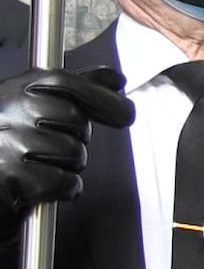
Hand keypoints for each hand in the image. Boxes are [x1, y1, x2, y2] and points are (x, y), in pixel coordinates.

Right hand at [0, 67, 131, 239]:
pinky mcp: (9, 177)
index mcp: (15, 89)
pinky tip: (48, 185)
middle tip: (59, 146)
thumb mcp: (38, 106)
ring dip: (70, 165)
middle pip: (75, 119)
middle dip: (79, 138)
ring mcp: (5, 143)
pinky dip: (65, 188)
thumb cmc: (14, 144)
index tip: (126, 113)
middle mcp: (7, 111)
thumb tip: (116, 80)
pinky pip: (62, 181)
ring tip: (47, 165)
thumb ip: (78, 89)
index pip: (64, 82)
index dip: (101, 97)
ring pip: (73, 152)